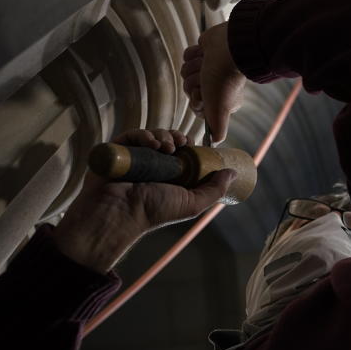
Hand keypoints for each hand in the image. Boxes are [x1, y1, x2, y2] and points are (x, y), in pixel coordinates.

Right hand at [54, 129, 236, 271]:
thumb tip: (233, 173)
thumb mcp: (191, 203)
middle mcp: (151, 166)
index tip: (192, 144)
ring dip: (162, 135)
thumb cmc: (154, 212)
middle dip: (176, 137)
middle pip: (167, 141)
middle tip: (180, 143)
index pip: (181, 152)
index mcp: (168, 176)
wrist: (119, 214)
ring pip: (151, 136)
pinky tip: (151, 143)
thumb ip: (213, 189)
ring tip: (167, 146)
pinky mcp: (117, 152)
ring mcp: (134, 158)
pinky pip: (131, 136)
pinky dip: (143, 135)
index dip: (189, 145)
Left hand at [181, 22, 246, 141]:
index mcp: (221, 99)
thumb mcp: (220, 110)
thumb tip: (216, 143)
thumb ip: (219, 128)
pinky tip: (205, 54)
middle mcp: (215, 85)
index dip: (196, 100)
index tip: (204, 95)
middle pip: (189, 88)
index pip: (196, 105)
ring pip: (186, 72)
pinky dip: (194, 54)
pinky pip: (187, 56)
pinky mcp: (204, 52)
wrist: (228, 49)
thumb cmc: (223, 80)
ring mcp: (208, 68)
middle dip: (194, 82)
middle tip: (206, 78)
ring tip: (207, 64)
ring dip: (194, 67)